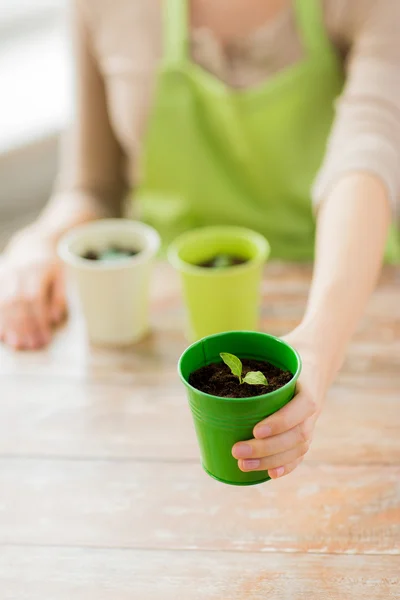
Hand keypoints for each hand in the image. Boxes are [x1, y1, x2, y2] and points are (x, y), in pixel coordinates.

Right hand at [0, 234, 66, 349]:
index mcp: (37, 271)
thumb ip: (60, 297)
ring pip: (4, 304)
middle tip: (31, 346)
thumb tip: (54, 319)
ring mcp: (5, 276)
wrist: (32, 243)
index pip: (35, 299)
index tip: (44, 338)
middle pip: (18, 304)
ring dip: (10, 327)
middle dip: (24, 327)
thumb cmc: (52, 264)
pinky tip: (2, 335)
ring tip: (17, 345)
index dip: (39, 320)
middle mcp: (18, 273)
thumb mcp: (63, 275)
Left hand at [232, 330, 328, 479]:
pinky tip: (270, 474)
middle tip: (236, 451)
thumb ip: (255, 355)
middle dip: (266, 448)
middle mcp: (313, 408)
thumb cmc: (289, 351)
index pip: (301, 409)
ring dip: (271, 460)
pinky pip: (300, 453)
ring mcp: (312, 421)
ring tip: (243, 465)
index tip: (256, 430)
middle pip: (296, 435)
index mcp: (308, 385)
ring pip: (297, 448)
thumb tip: (219, 356)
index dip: (280, 422)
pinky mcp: (306, 429)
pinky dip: (287, 466)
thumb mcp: (277, 347)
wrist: (318, 355)